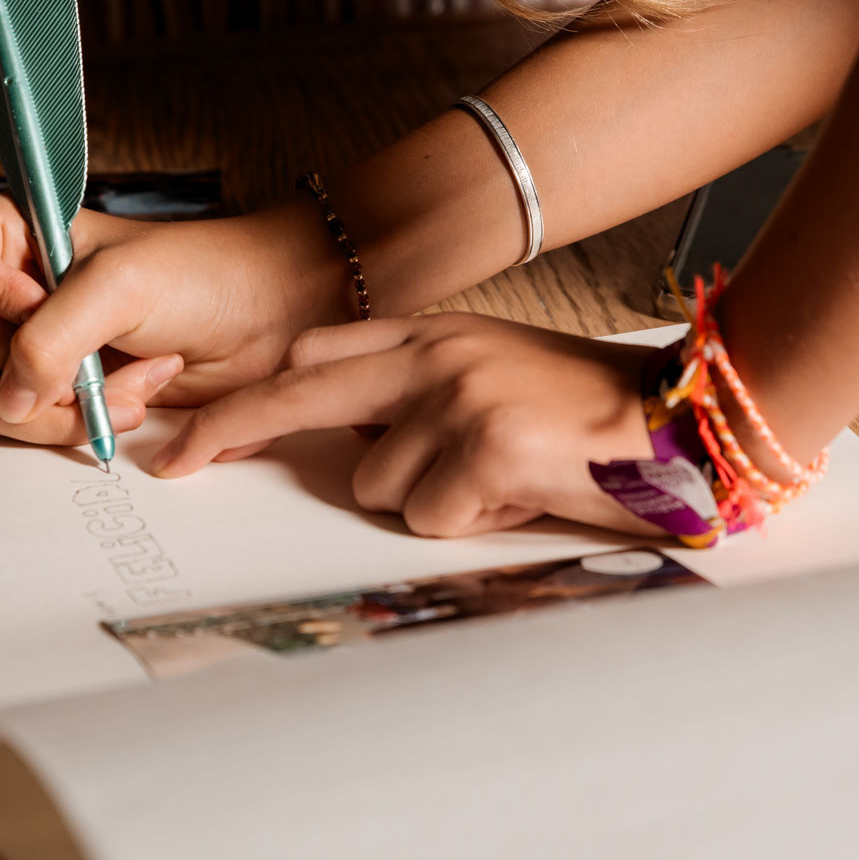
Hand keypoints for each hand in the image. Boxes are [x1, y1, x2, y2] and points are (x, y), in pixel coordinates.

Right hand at [0, 193, 343, 444]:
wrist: (266, 321)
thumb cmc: (202, 275)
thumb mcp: (119, 285)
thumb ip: (48, 336)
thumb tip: (11, 397)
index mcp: (8, 235)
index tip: (37, 295)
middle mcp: (6, 291)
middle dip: (18, 353)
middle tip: (81, 337)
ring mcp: (29, 351)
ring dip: (61, 400)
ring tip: (127, 374)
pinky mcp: (60, 399)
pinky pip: (31, 431)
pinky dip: (84, 422)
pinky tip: (137, 393)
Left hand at [150, 313, 662, 537]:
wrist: (684, 421)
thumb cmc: (591, 415)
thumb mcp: (498, 379)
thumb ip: (421, 395)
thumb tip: (352, 447)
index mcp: (436, 336)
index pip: (315, 354)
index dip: (254, 394)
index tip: (200, 427)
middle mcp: (436, 356)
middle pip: (299, 394)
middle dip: (230, 429)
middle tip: (174, 460)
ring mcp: (457, 397)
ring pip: (377, 486)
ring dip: (429, 503)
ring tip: (501, 481)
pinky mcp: (484, 446)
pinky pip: (431, 515)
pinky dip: (473, 523)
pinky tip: (524, 493)